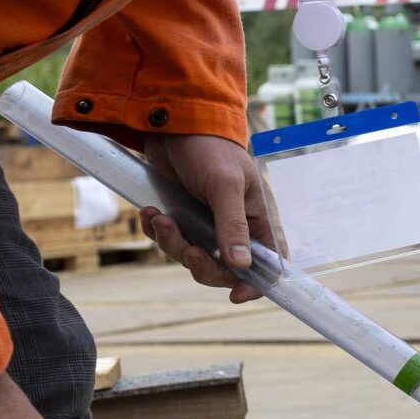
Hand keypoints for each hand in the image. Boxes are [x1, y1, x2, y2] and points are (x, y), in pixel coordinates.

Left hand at [139, 132, 279, 303]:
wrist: (172, 123)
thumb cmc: (211, 149)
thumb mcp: (225, 187)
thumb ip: (233, 227)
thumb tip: (241, 267)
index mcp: (258, 220)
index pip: (270, 263)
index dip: (256, 284)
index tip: (235, 294)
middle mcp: (235, 227)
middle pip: (224, 269)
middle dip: (202, 264)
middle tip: (187, 250)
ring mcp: (206, 224)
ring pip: (191, 256)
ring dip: (173, 243)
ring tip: (160, 218)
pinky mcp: (181, 217)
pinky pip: (169, 240)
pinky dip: (157, 231)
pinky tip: (150, 212)